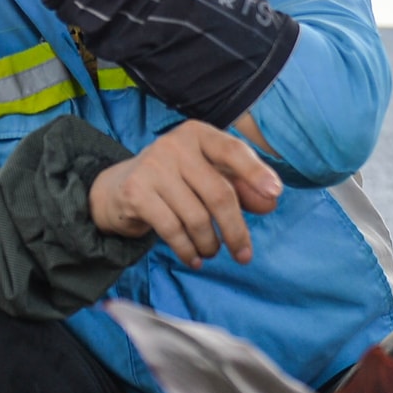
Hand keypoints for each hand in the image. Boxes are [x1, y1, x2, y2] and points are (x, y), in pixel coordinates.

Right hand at [88, 121, 282, 268]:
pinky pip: (172, 230)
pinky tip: (193, 258)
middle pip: (219, 193)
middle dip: (235, 230)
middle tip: (243, 255)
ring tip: (211, 252)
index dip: (255, 172)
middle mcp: (174, 145)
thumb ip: (240, 185)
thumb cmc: (173, 182)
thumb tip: (270, 201)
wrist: (117, 189)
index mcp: (197, 134)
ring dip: (209, 243)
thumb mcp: (207, 176)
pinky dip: (187, 250)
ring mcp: (152, 167)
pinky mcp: (136, 192)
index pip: (232, 151)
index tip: (275, 193)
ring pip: (196, 217)